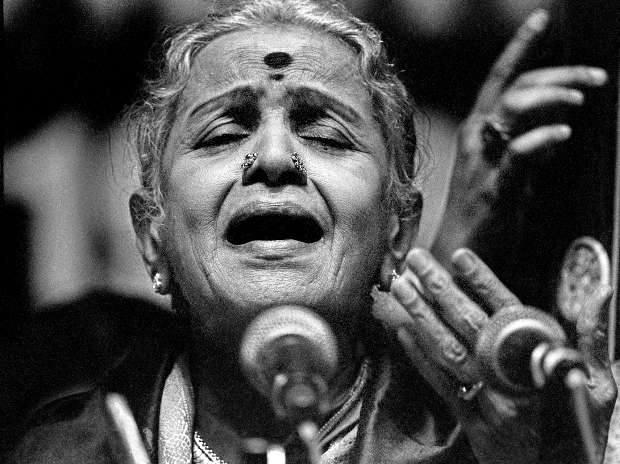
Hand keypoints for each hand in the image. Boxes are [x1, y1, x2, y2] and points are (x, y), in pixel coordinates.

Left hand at [374, 247, 615, 463]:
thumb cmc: (581, 429)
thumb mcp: (599, 385)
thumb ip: (594, 338)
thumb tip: (602, 292)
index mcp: (541, 363)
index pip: (509, 312)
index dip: (483, 282)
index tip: (460, 256)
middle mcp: (510, 379)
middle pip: (470, 325)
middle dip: (440, 289)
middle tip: (417, 259)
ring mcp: (486, 401)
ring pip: (449, 351)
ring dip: (422, 316)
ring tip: (401, 287)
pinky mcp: (470, 421)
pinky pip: (441, 385)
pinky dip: (421, 357)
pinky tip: (402, 331)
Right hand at [431, 9, 608, 266]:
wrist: (458, 256)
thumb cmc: (484, 215)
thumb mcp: (510, 173)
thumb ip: (529, 147)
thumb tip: (556, 128)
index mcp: (478, 132)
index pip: (500, 79)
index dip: (520, 47)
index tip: (541, 18)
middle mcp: (476, 139)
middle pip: (514, 88)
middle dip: (558, 74)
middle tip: (595, 78)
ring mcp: (482, 163)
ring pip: (512, 109)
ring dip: (550, 96)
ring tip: (581, 99)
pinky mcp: (493, 188)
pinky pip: (517, 154)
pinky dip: (542, 138)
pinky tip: (563, 132)